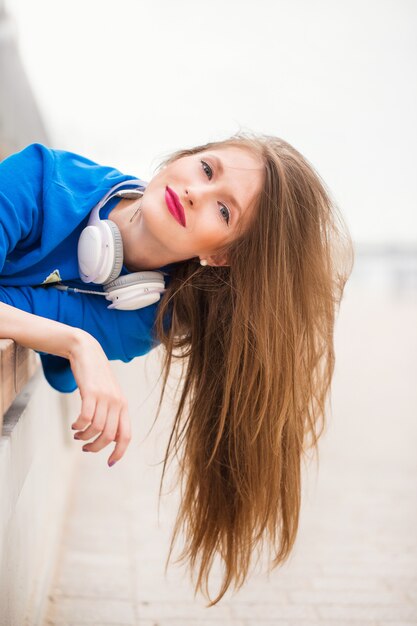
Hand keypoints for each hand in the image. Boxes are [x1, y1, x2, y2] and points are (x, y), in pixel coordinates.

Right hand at [68, 331, 130, 466]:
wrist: (88, 352)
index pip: (126, 435)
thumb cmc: (97, 377)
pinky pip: (85, 417)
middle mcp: (117, 402)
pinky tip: (73, 425)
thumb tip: (110, 439)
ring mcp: (105, 397)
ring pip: (96, 428)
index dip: (119, 452)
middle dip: (95, 448)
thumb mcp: (109, 395)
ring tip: (77, 435)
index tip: (110, 463)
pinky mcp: (91, 392)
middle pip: (108, 436)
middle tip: (85, 448)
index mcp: (124, 406)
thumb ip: (112, 414)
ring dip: (84, 437)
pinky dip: (78, 426)